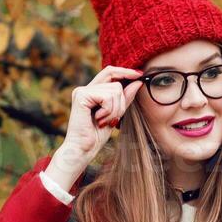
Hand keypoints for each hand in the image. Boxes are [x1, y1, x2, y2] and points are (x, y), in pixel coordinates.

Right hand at [48, 65, 143, 181]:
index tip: (139, 75)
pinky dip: (109, 111)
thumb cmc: (96, 137)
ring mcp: (82, 91)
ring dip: (115, 109)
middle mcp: (85, 88)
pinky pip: (107, 97)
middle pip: (116, 82)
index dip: (125, 72)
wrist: (83, 150)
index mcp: (91, 91)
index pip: (110, 72)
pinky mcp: (81, 96)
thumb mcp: (116, 114)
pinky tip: (99, 120)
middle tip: (114, 119)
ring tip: (105, 121)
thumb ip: (124, 98)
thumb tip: (138, 81)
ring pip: (115, 90)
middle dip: (122, 101)